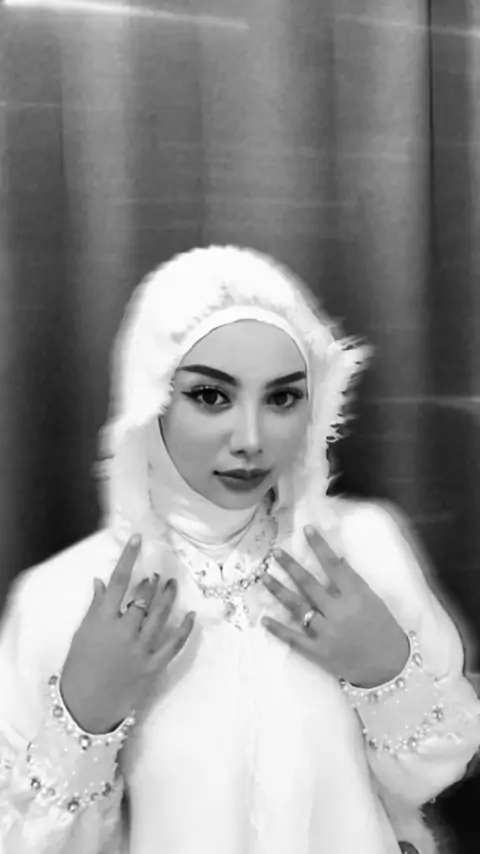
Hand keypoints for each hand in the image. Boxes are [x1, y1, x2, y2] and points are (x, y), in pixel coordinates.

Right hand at [60, 535, 194, 732]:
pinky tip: (190, 615)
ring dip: (168, 597)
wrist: (84, 707)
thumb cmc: (78, 668)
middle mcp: (123, 631)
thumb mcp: (82, 634)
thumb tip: (100, 581)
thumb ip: (94, 607)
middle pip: (143, 598)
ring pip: (160, 616)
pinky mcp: (153, 666)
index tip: (138, 539)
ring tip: (172, 584)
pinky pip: (173, 644)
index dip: (128, 557)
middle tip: (156, 574)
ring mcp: (140, 649)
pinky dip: (184, 629)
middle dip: (151, 583)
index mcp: (102, 620)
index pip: (118, 581)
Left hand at [261, 525, 408, 687]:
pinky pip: (294, 638)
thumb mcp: (375, 601)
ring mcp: (327, 632)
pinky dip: (278, 629)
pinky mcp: (318, 652)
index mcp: (356, 596)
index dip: (320, 546)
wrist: (390, 667)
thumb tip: (337, 560)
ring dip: (278, 590)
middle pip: (309, 584)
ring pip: (297, 607)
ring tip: (263, 576)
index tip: (307, 530)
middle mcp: (338, 612)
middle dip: (290, 566)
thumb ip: (354, 581)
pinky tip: (264, 619)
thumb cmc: (384, 630)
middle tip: (275, 553)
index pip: (333, 565)